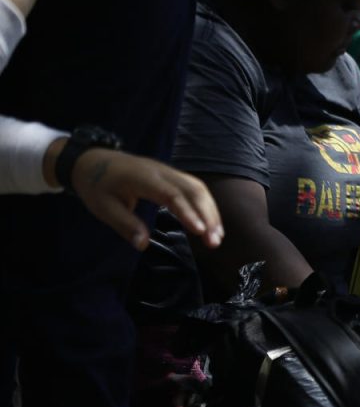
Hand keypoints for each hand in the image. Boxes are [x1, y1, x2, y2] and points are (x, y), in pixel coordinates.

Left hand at [71, 148, 223, 251]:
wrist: (94, 161)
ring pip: (199, 189)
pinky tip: (210, 223)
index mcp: (143, 178)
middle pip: (193, 190)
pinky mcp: (173, 176)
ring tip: (217, 236)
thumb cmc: (98, 186)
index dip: (187, 212)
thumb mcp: (103, 207)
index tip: (199, 231)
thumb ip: (125, 225)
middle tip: (214, 242)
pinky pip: (195, 188)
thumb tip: (142, 246)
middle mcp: (162, 172)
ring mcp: (170, 172)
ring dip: (211, 212)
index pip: (172, 195)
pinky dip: (206, 206)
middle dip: (208, 215)